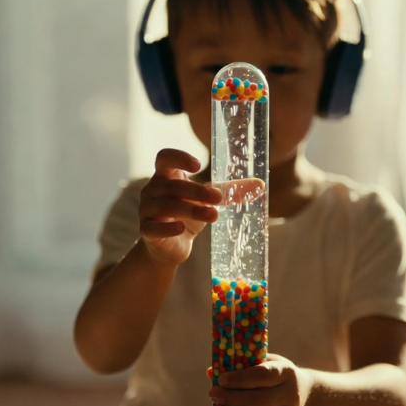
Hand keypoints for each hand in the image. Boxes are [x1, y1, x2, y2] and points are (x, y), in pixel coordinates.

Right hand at [139, 149, 221, 265]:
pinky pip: (153, 227)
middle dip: (196, 191)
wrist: (170, 247)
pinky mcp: (146, 231)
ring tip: (213, 215)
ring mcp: (146, 210)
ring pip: (166, 205)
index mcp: (165, 177)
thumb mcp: (208, 202)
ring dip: (191, 209)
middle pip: (171, 185)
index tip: (199, 165)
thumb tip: (259, 185)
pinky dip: (168, 227)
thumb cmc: (188, 216)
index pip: (164, 158)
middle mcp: (152, 190)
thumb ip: (228, 192)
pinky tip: (181, 228)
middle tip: (218, 198)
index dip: (179, 158)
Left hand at [208, 354, 313, 405]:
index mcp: (285, 372)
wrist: (305, 396)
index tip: (221, 380)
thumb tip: (211, 372)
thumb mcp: (264, 364)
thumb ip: (241, 365)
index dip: (240, 379)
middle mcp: (290, 395)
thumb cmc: (275, 377)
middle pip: (259, 399)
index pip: (263, 375)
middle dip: (231, 399)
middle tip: (213, 395)